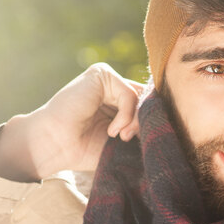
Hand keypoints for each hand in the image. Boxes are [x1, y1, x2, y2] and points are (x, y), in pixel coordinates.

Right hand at [0, 63, 143, 180]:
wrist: (56, 145)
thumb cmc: (84, 149)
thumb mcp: (121, 140)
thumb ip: (140, 128)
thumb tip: (167, 121)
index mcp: (116, 102)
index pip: (146, 105)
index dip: (150, 121)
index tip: (144, 142)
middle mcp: (112, 87)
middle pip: (146, 99)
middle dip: (144, 122)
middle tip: (130, 141)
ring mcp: (106, 80)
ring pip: (140, 97)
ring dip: (135, 121)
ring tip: (121, 137)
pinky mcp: (100, 74)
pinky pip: (129, 94)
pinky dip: (127, 115)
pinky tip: (113, 130)